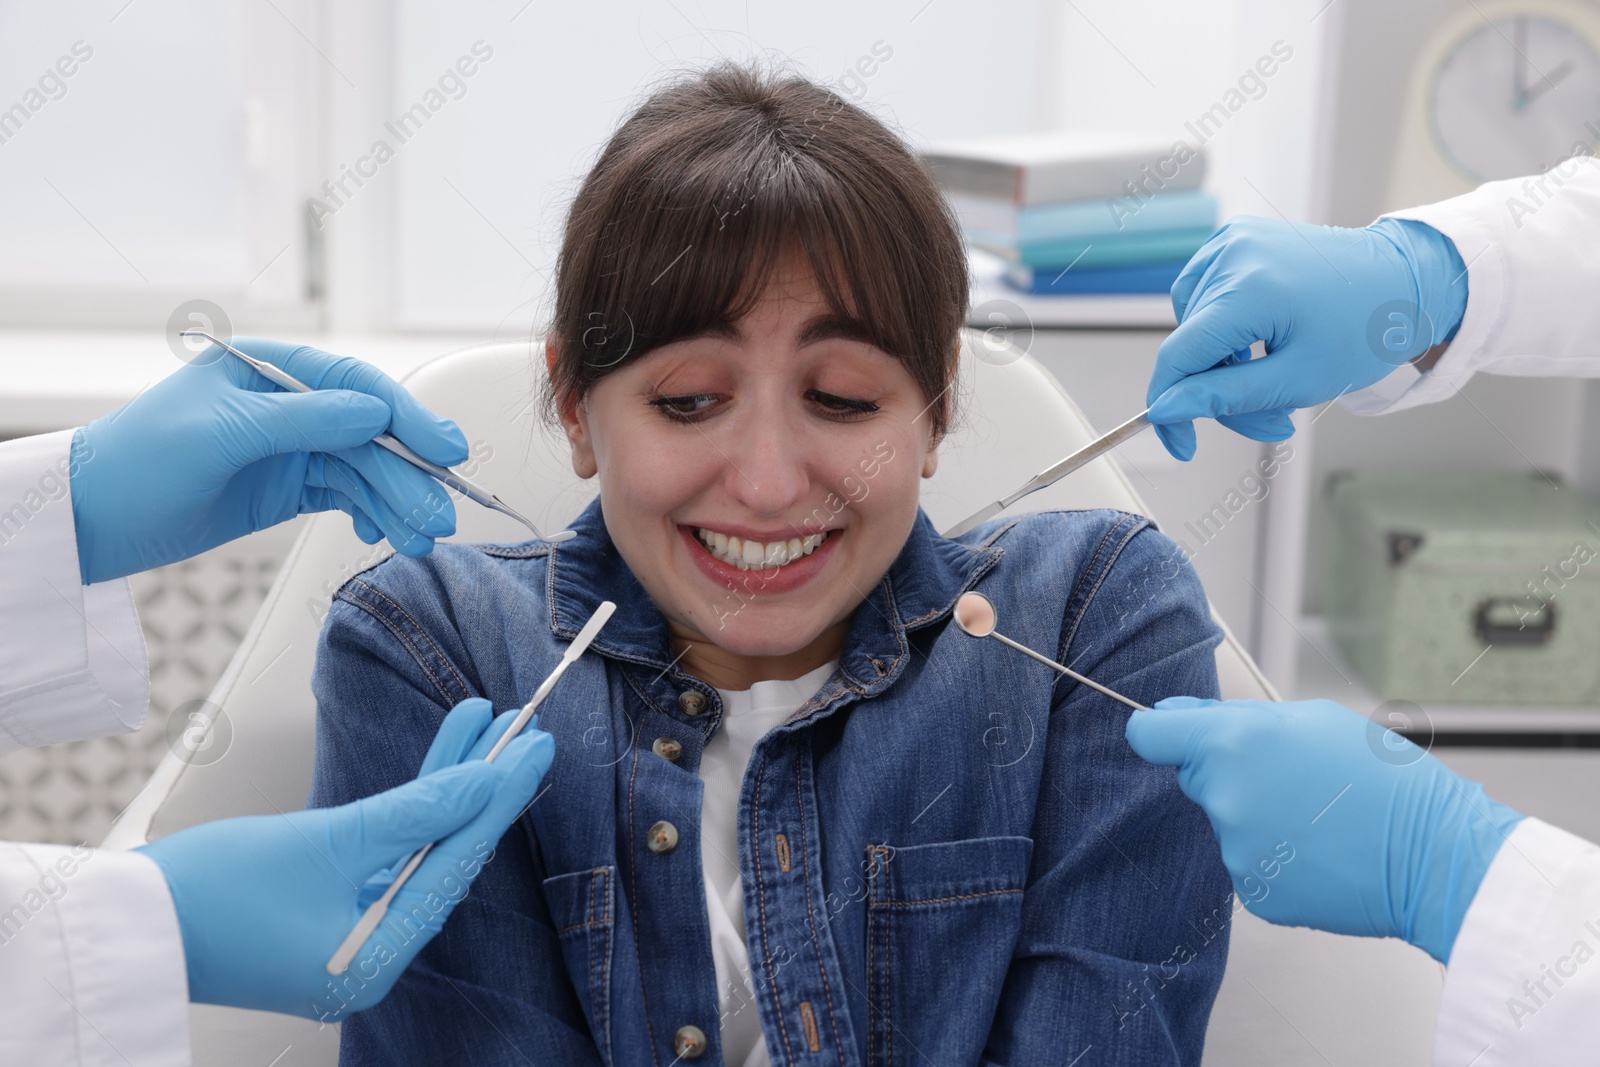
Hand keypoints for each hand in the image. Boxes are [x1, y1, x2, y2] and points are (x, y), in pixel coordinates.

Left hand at [70, 337, 469, 583]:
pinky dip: (372, 515)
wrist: (93, 520)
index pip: (355, 385)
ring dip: (397, 503)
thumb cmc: (136, 462)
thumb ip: (303, 419)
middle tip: (440, 514)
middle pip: (370, 434)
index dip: (406, 416)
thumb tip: (375, 412)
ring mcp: (290, 446)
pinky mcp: (288, 486)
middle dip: (408, 475)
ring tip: (421, 538)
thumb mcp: (221, 434)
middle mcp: (288, 403)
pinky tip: (385, 533)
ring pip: (364, 470)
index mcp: (270, 367)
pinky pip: (347, 496)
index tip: (444, 449)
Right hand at [137, 697, 551, 1018]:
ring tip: (486, 725)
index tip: (535, 751)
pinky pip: (387, 850)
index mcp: (380, 960)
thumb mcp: (329, 841)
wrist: (120, 922)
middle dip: (482, 787)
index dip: (500, 800)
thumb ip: (415, 810)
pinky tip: (441, 758)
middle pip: (446, 855)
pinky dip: (410, 805)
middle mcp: (374, 954)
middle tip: (525, 732)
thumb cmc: (210, 894)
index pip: (459, 865)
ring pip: (419, 845)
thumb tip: (483, 781)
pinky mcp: (329, 908)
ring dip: (448, 783)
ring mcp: (351, 932)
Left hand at [1125, 697, 1521, 962]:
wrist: (1432, 854)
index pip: (1149, 737)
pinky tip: (1318, 851)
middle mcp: (1224, 798)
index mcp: (1231, 744)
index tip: (1171, 735)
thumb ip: (1232, 717)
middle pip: (1196, 779)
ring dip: (1256, 818)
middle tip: (1294, 779)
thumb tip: (1171, 716)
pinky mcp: (1254, 892)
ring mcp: (1236, 851)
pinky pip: (1249, 865)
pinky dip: (1275, 859)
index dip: (1160, 733)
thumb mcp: (1310, 719)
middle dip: (1230, 775)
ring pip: (1227, 824)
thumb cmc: (1381, 778)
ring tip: (1318, 818)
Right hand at [1145, 216, 1468, 459]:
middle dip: (1219, 390)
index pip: (1178, 357)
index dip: (1170, 407)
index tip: (1183, 444)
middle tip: (1269, 417)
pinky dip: (1222, 326)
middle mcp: (1232, 254)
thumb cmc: (1363, 329)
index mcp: (1248, 289)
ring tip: (1267, 371)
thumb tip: (1165, 409)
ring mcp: (1233, 239)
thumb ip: (1224, 397)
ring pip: (1192, 322)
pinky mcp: (1237, 237)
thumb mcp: (1296, 381)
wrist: (1402, 279)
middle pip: (1190, 344)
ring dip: (1219, 359)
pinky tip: (1258, 338)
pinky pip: (1204, 293)